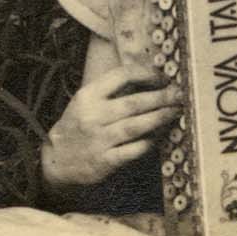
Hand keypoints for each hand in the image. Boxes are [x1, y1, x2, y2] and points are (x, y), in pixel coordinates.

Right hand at [41, 62, 182, 190]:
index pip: (121, 75)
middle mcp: (92, 116)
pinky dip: (150, 142)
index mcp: (88, 95)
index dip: (147, 74)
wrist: (56, 159)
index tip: (163, 78)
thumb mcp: (87, 101)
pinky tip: (161, 135)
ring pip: (136, 126)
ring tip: (176, 111)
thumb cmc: (79, 125)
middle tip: (180, 94)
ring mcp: (98, 140)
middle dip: (161, 97)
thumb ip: (113, 90)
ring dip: (160, 118)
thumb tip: (152, 78)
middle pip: (133, 103)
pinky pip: (133, 150)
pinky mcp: (104, 162)